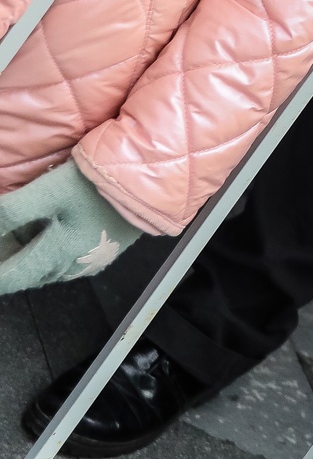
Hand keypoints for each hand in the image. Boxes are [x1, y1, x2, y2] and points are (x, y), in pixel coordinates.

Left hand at [0, 163, 144, 293]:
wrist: (152, 180)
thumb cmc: (99, 186)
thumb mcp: (48, 192)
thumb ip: (13, 213)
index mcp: (55, 256)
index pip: (12, 278)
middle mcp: (74, 266)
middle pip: (32, 275)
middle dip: (14, 267)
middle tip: (6, 248)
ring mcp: (95, 260)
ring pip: (53, 269)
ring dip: (35, 262)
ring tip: (25, 242)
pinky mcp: (111, 249)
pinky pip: (74, 262)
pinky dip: (57, 254)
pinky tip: (58, 236)